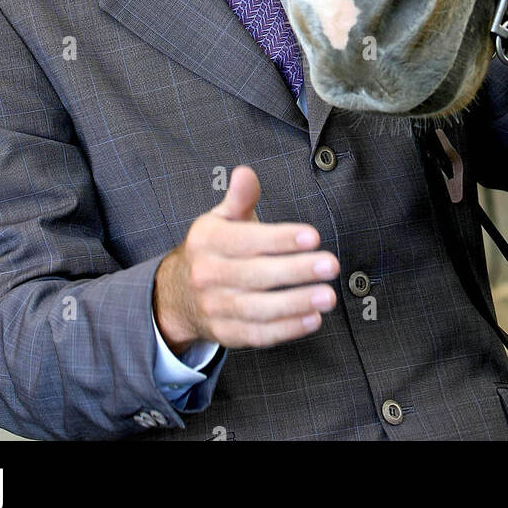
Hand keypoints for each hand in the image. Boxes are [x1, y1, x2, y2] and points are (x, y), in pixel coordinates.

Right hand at [153, 165, 338, 354]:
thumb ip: (240, 197)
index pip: (246, 240)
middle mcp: (206, 275)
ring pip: (259, 309)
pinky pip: (258, 335)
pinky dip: (287, 329)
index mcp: (206, 240)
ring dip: (297, 304)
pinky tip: (313, 319)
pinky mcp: (225, 334)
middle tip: (331, 265)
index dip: (280, 239)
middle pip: (256, 275)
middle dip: (297, 270)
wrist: (176, 294)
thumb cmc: (214, 248)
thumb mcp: (221, 218)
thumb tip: (245, 173)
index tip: (313, 237)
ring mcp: (214, 307)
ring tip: (328, 296)